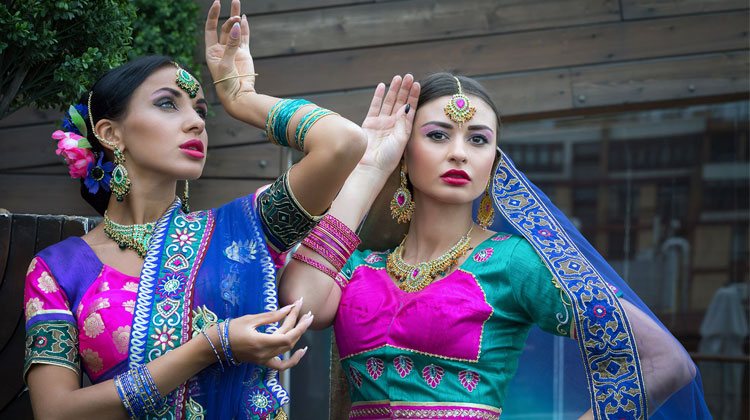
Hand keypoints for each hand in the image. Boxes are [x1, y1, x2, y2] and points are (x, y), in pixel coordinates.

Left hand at [205, 0, 255, 115]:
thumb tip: (236, 26)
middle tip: (234, 4)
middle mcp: (221, 49)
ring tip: (238, 6)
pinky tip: (244, 19)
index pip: (211, 28)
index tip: (218, 4)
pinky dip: (245, 28)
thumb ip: (231, 45)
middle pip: (224, 28)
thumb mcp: (225, 63)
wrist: (237, 95)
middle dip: (229, 17)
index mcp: (211, 51)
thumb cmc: (226, 83)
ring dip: (236, 19)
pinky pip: (244, 38)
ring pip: (234, 31)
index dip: (213, 15)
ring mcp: (233, 51)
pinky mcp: (244, 54)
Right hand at [228, 299, 311, 369]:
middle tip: (305, 311)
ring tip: (304, 321)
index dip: (299, 325)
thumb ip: (271, 316)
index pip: (288, 336)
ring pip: (287, 349)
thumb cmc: (230, 329)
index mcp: (261, 342)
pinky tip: (301, 350)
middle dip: (299, 325)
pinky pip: (281, 365)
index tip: (306, 313)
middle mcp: (264, 354)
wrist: (216, 345)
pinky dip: (293, 360)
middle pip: (289, 340)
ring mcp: (264, 360)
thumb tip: (288, 309)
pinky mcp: (262, 361)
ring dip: (297, 335)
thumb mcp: (250, 319)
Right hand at [359, 74, 419, 174]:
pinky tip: (382, 86)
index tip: (418, 84)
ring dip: (393, 90)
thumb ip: (403, 123)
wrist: (371, 167)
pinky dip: (378, 96)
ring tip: (398, 77)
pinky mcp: (369, 123)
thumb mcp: (400, 140)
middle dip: (404, 89)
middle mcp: (393, 125)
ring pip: (389, 102)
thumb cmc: (388, 158)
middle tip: (409, 76)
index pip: (410, 109)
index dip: (414, 96)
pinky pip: (375, 107)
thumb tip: (406, 106)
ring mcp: (381, 123)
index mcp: (403, 129)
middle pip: (400, 103)